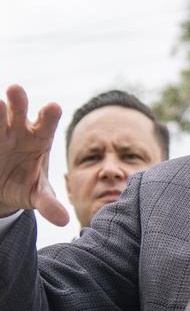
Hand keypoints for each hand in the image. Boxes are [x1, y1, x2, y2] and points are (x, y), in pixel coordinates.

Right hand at [0, 85, 68, 224]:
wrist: (1, 190)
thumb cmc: (26, 186)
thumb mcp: (37, 196)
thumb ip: (49, 204)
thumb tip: (63, 220)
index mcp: (40, 139)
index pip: (48, 123)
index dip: (49, 115)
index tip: (51, 108)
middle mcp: (19, 129)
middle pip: (20, 111)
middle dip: (18, 101)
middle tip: (16, 90)